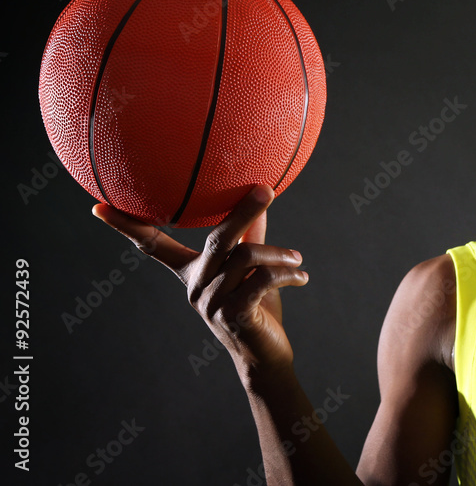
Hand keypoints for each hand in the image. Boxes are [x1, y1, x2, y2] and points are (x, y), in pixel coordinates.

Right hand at [91, 184, 308, 380]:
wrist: (265, 358)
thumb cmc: (256, 309)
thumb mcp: (250, 271)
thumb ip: (251, 236)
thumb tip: (259, 193)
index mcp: (191, 273)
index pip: (153, 247)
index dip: (127, 227)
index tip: (99, 207)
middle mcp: (195, 287)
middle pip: (217, 238)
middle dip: (243, 211)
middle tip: (265, 190)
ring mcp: (211, 303)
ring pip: (246, 256)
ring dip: (279, 255)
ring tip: (297, 260)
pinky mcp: (233, 315)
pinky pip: (261, 280)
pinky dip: (286, 274)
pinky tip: (302, 278)